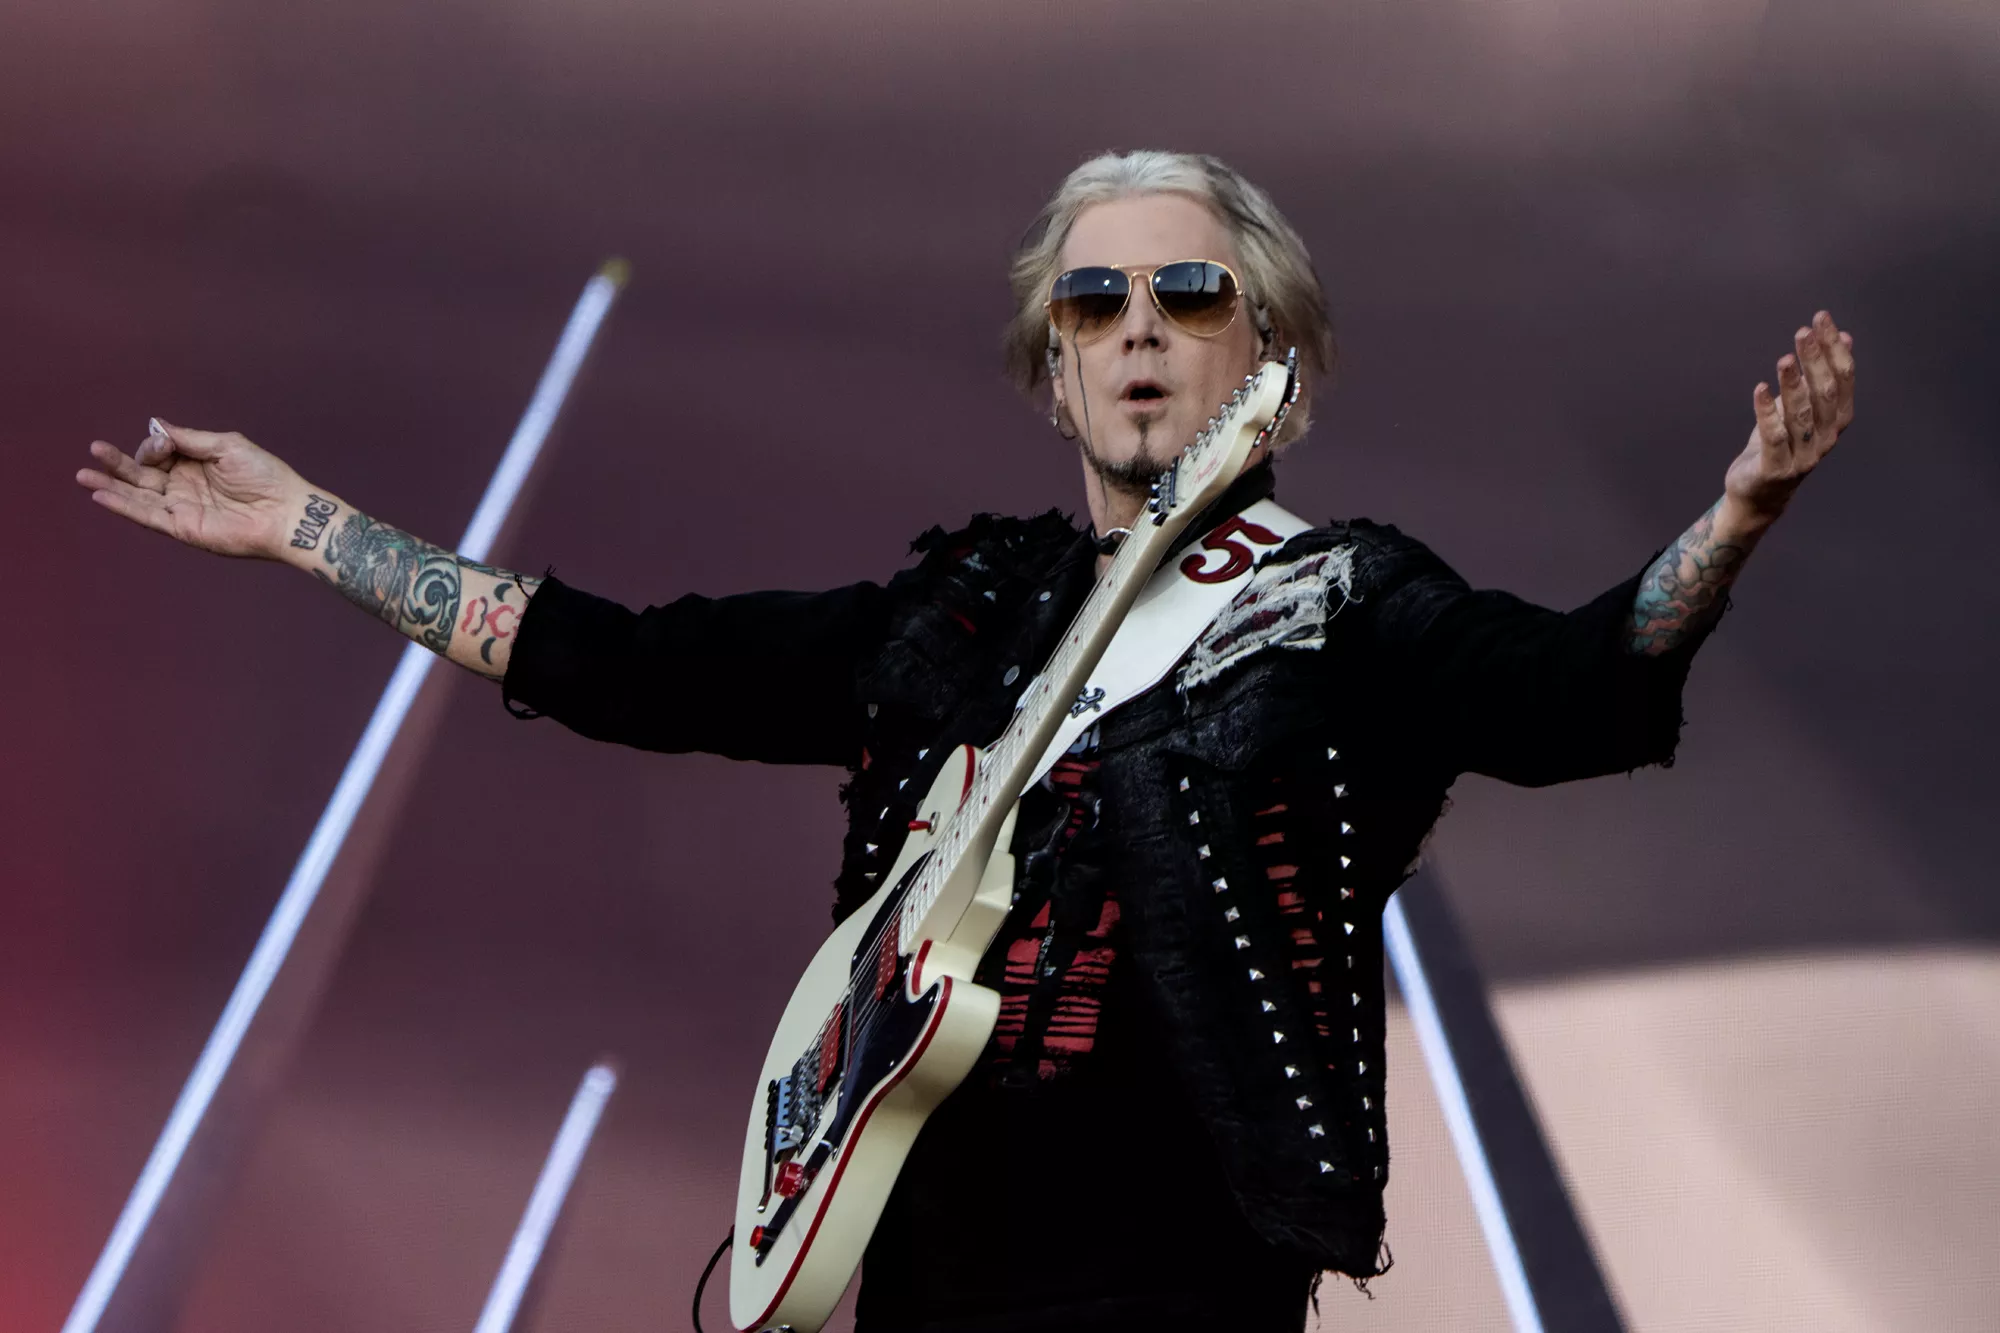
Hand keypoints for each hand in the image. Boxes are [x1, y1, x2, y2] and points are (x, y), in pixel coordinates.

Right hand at [76, 422, 307, 559]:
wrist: (286, 511)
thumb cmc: (265, 476)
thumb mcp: (226, 446)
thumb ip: (188, 438)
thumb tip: (155, 425)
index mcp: (195, 463)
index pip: (159, 452)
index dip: (154, 446)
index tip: (163, 444)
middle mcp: (184, 485)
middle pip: (141, 473)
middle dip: (117, 462)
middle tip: (95, 449)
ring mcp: (181, 507)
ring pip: (138, 495)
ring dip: (110, 485)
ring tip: (83, 475)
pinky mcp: (183, 527)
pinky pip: (147, 516)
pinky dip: (124, 506)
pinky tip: (101, 496)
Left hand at [1723, 310, 1855, 523]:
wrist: (1758, 494)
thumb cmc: (1781, 445)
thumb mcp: (1804, 408)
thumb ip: (1822, 375)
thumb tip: (1844, 336)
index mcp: (1836, 421)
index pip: (1843, 380)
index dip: (1834, 349)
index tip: (1821, 320)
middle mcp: (1825, 439)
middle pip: (1825, 394)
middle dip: (1815, 361)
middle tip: (1802, 333)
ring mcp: (1803, 457)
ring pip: (1801, 415)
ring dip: (1793, 384)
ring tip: (1784, 358)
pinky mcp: (1776, 470)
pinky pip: (1774, 438)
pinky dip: (1768, 412)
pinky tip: (1760, 389)